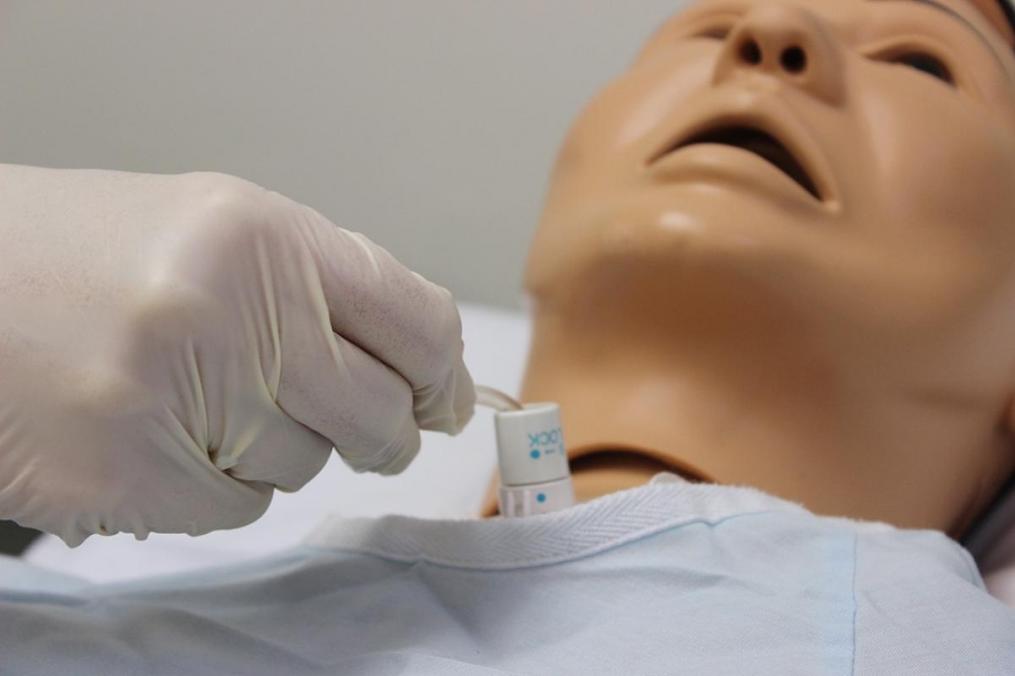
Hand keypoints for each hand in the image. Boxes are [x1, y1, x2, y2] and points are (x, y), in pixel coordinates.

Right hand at [0, 165, 473, 544]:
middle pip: (379, 414)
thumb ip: (322, 288)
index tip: (446, 401)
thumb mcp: (213, 232)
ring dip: (275, 447)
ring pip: (305, 464)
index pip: (417, 323)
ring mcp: (179, 400)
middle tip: (368, 430)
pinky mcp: (131, 478)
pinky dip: (217, 483)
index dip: (444, 374)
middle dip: (383, 432)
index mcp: (263, 236)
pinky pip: (237, 506)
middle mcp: (230, 312)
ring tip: (200, 398)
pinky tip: (161, 435)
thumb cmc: (78, 257)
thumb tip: (425, 360)